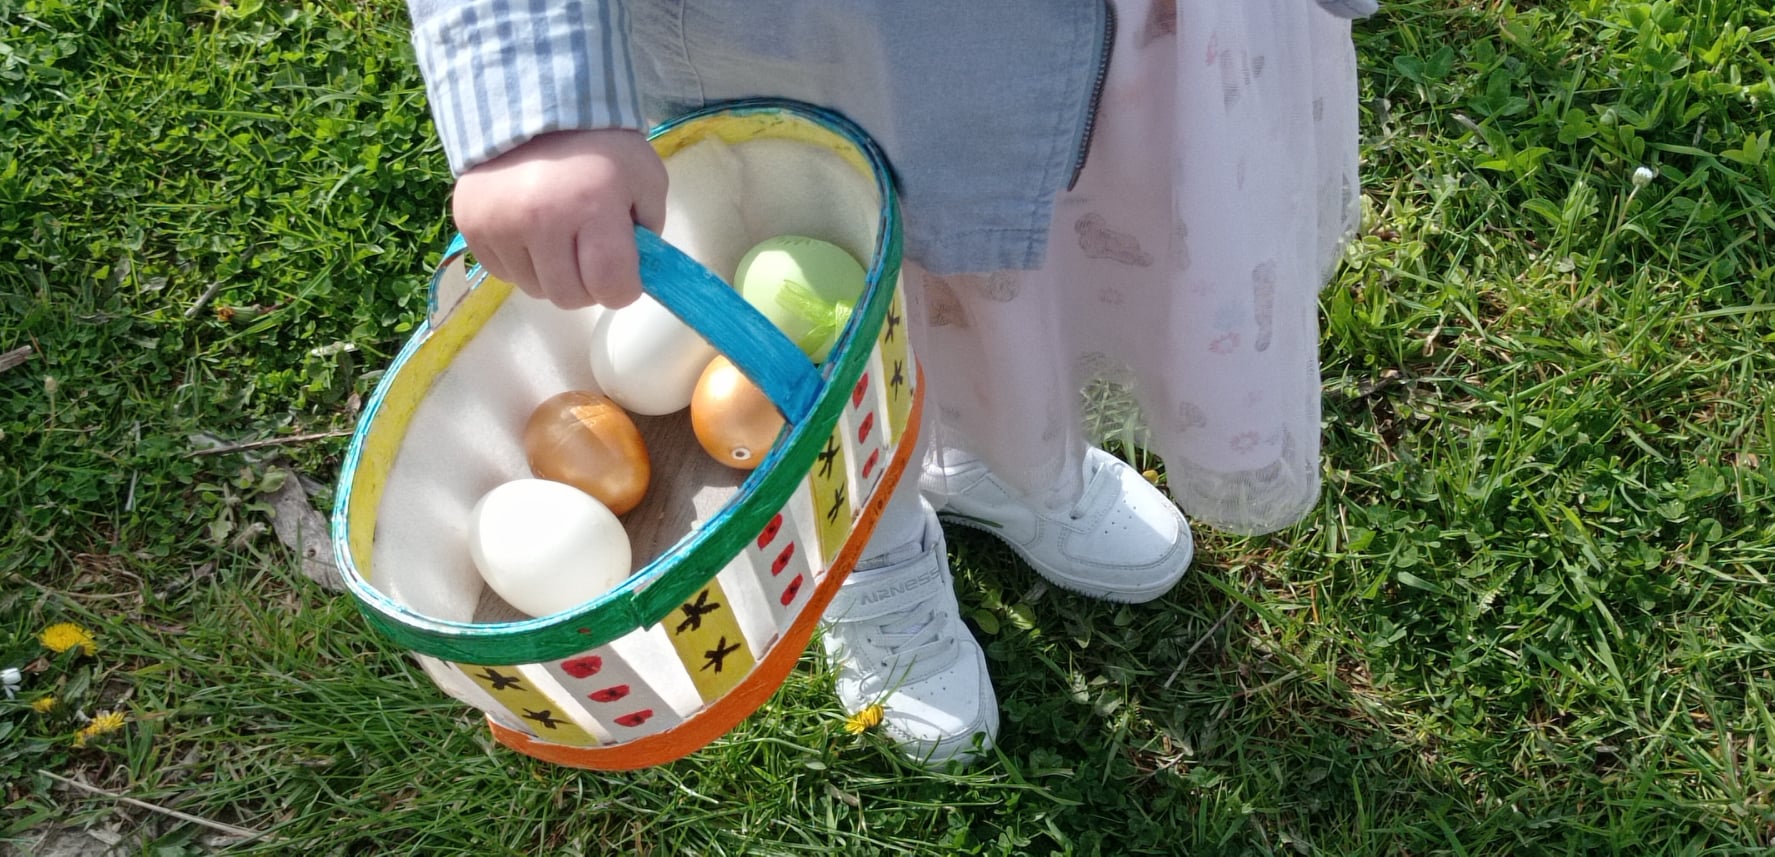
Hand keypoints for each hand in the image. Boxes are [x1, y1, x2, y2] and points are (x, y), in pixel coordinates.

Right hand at [453, 129, 667, 308]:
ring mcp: (499, 225)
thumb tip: (635, 275)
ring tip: (559, 236)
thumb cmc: (600, 145)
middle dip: (588, 284)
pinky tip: (530, 229)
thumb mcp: (645, 179)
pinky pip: (504, 273)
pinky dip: (522, 262)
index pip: (611, 287)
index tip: (624, 273)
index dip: (624, 288)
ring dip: (552, 274)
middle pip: (570, 297)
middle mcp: (540, 221)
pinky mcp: (470, 225)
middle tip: (591, 254)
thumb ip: (649, 232)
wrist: (533, 102)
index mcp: (592, 207)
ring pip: (534, 289)